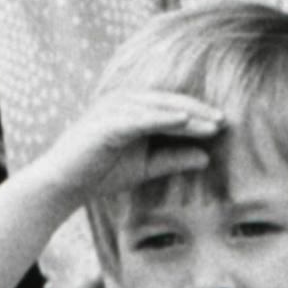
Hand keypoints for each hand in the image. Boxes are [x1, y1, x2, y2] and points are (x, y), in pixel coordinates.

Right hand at [38, 90, 220, 205]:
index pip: (173, 107)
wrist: (63, 186)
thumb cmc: (101, 173)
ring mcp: (113, 109)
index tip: (225, 124)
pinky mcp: (106, 122)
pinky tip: (183, 120)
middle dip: (199, 111)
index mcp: (133, 108)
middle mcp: (124, 101)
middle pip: (170, 102)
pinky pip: (140, 118)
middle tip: (225, 121)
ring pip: (158, 107)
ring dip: (187, 114)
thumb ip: (173, 160)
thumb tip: (207, 158)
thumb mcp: (145, 167)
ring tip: (212, 123)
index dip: (199, 114)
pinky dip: (163, 117)